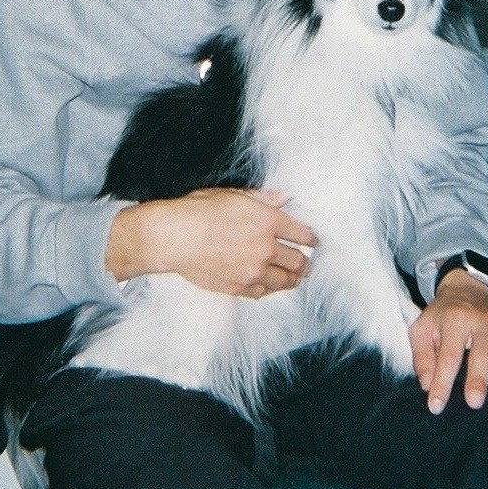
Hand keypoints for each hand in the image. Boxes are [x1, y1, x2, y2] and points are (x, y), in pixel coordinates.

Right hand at [106, 189, 317, 297]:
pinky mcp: (239, 287)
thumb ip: (264, 199)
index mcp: (268, 221)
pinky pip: (263, 292)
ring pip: (285, 281)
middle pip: (299, 261)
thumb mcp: (234, 196)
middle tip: (306, 261)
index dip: (312, 239)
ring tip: (294, 276)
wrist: (173, 237)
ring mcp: (253, 271)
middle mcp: (266, 248)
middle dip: (305, 261)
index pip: (303, 234)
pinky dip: (269, 288)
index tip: (314, 242)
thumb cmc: (199, 210)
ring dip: (292, 278)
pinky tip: (270, 284)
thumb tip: (286, 197)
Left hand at [409, 270, 487, 413]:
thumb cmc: (443, 315)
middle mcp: (482, 323)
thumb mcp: (423, 329)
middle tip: (475, 402)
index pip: (448, 356)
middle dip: (478, 378)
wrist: (467, 288)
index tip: (436, 405)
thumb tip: (428, 384)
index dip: (442, 382)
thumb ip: (423, 356)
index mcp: (455, 322)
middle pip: (481, 353)